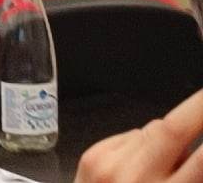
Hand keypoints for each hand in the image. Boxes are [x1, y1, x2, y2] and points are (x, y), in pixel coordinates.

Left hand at [75, 89, 202, 180]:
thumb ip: (194, 176)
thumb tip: (200, 154)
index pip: (200, 161)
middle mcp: (134, 181)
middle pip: (171, 130)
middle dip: (199, 108)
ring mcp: (109, 166)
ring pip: (153, 130)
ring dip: (170, 137)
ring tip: (169, 162)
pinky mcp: (92, 155)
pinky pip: (132, 135)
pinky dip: (145, 143)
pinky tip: (144, 165)